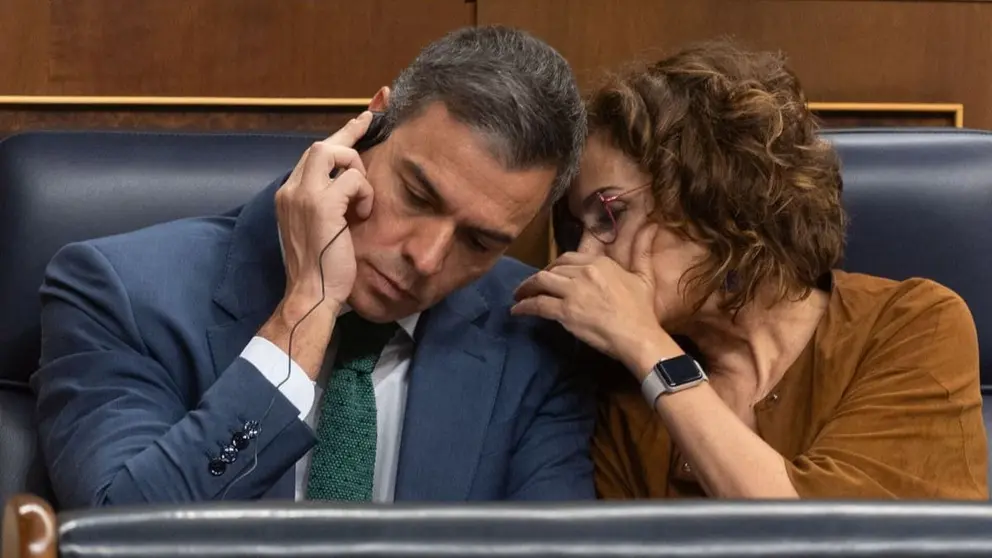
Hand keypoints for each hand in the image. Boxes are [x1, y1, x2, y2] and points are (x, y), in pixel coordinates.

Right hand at [275, 111, 374, 317]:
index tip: (362, 118)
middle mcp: (291, 189)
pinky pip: (351, 180)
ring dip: (357, 172)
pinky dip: (363, 193)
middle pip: (322, 145)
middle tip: (372, 125)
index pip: (313, 155)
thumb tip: (346, 183)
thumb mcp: (317, 226)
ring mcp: (303, 195)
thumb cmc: (320, 266)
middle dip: (351, 134)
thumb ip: (325, 202)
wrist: (311, 293)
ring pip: (335, 153)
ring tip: (361, 201)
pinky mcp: (321, 205)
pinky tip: (362, 215)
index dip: (340, 135)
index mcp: (289, 194)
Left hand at [511, 223, 681, 376]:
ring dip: (526, 288)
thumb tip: (651, 226)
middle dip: (539, 276)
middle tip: (532, 285)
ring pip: (541, 282)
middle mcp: (583, 272)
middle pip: (552, 268)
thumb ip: (642, 251)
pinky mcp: (565, 311)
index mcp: (599, 262)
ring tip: (518, 295)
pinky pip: (538, 304)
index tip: (550, 273)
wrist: (638, 335)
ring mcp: (572, 291)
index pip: (569, 257)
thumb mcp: (644, 276)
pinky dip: (524, 306)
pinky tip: (517, 310)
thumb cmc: (642, 310)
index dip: (555, 265)